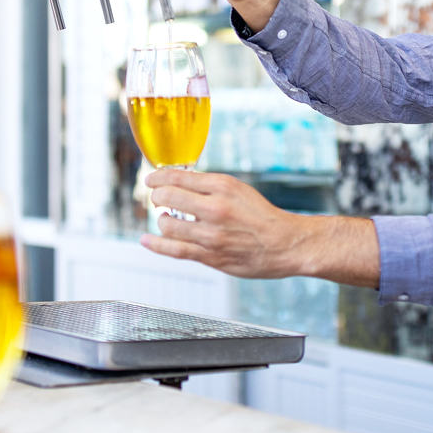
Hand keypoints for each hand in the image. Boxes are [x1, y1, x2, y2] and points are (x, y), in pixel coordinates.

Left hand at [140, 170, 380, 287]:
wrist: (286, 244)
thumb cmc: (262, 217)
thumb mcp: (238, 190)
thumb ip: (209, 187)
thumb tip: (178, 183)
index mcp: (223, 187)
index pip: (178, 176)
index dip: (158, 177)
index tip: (151, 180)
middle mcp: (215, 208)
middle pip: (168, 196)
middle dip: (157, 196)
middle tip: (158, 198)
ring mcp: (211, 234)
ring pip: (168, 224)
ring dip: (163, 220)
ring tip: (168, 220)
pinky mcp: (211, 256)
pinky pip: (175, 250)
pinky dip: (156, 245)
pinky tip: (147, 240)